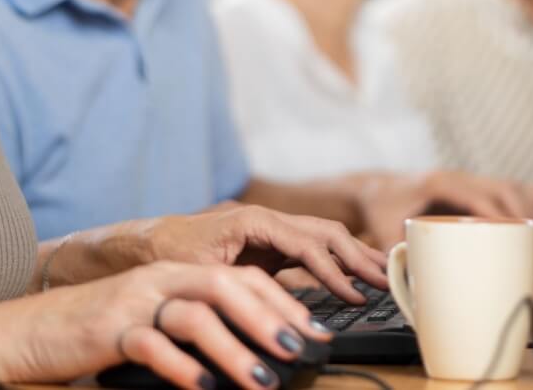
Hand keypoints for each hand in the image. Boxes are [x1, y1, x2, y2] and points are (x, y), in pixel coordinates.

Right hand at [0, 261, 330, 389]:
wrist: (28, 329)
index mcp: (179, 273)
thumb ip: (202, 325)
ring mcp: (134, 302)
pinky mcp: (108, 330)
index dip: (284, 302)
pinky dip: (179, 366)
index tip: (316, 332)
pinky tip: (202, 386)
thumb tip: (258, 352)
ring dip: (235, 348)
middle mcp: (161, 279)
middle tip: (303, 349)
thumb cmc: (100, 330)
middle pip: (227, 286)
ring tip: (263, 379)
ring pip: (195, 315)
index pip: (244, 277)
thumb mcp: (157, 319)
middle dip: (271, 318)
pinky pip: (149, 344)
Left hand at [145, 206, 387, 303]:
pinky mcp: (271, 245)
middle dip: (358, 257)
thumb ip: (236, 286)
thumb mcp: (198, 271)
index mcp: (254, 220)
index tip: (354, 295)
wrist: (146, 244)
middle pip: (325, 233)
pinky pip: (312, 250)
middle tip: (386, 281)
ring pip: (324, 238)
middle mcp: (268, 220)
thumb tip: (271, 312)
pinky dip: (336, 262)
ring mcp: (272, 231)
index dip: (333, 271)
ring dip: (354, 256)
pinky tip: (354, 278)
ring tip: (383, 276)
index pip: (306, 244)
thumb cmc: (167, 254)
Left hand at [356, 171, 532, 247]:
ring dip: (530, 205)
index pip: (475, 194)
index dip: (496, 211)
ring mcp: (470, 180)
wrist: (378, 188)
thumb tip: (411, 277)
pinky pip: (508, 189)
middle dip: (523, 211)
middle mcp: (458, 177)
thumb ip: (395, 251)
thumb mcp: (384, 229)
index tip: (513, 230)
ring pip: (508, 185)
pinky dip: (531, 196)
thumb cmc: (383, 208)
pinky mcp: (476, 189)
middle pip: (500, 188)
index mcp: (439, 182)